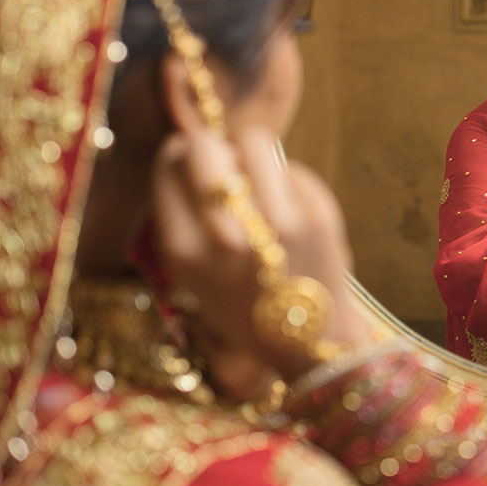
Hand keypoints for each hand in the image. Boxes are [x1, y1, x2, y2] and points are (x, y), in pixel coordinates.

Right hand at [151, 126, 370, 394]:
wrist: (309, 343)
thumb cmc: (246, 303)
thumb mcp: (191, 274)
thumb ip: (181, 214)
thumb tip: (184, 146)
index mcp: (184, 251)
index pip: (167, 162)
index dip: (181, 155)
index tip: (194, 167)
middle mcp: (228, 235)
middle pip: (203, 145)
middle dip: (214, 148)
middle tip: (228, 169)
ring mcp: (277, 223)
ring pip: (253, 142)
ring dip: (253, 155)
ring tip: (260, 184)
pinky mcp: (319, 216)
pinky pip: (292, 169)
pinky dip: (288, 181)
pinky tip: (291, 212)